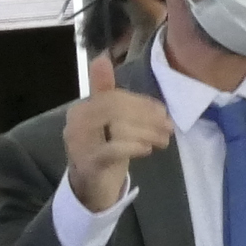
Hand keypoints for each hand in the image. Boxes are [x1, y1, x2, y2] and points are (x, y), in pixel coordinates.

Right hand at [65, 57, 175, 214]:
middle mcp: (76, 123)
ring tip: (164, 140)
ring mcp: (80, 144)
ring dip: (147, 133)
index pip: (114, 97)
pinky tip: (148, 150)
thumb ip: (108, 92)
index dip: (141, 103)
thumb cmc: (103, 148)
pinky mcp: (89, 163)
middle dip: (147, 117)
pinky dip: (134, 146)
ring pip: (118, 128)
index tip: (163, 111)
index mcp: (81, 108)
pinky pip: (113, 149)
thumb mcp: (108, 119)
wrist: (89, 187)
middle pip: (117, 110)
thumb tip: (101, 57)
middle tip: (169, 127)